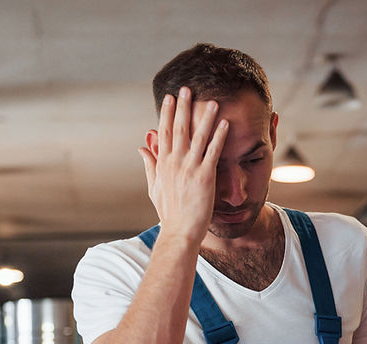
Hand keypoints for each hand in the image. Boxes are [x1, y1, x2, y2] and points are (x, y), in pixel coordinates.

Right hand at [138, 87, 228, 243]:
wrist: (179, 232)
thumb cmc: (169, 213)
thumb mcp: (154, 187)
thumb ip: (149, 165)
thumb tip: (141, 147)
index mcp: (163, 163)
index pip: (163, 132)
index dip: (167, 113)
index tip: (170, 97)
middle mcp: (174, 163)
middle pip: (178, 128)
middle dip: (183, 107)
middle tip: (187, 88)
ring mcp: (189, 169)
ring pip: (197, 137)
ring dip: (205, 117)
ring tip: (212, 101)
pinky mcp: (204, 177)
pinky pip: (213, 152)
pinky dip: (219, 137)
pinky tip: (225, 123)